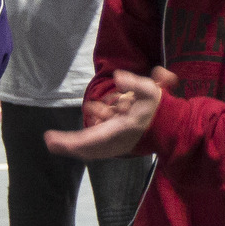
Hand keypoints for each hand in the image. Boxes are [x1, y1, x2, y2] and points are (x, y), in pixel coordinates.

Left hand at [46, 68, 173, 159]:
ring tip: (63, 136)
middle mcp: (116, 141)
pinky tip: (85, 126)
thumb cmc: (160, 110)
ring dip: (77, 142)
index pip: (89, 140)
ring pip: (92, 148)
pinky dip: (88, 140)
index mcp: (119, 131)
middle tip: (50, 140)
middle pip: (87, 148)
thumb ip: (135, 83)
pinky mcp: (119, 142)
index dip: (69, 141)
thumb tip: (118, 77)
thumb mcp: (150, 92)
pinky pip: (98, 145)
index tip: (51, 139)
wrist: (173, 128)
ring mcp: (117, 144)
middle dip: (68, 144)